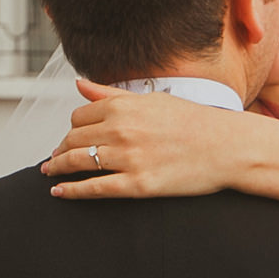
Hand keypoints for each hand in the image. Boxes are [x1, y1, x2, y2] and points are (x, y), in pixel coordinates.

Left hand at [41, 79, 254, 198]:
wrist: (228, 147)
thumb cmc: (194, 121)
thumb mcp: (151, 100)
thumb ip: (111, 94)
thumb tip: (79, 84)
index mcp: (123, 106)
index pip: (79, 117)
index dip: (72, 128)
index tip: (70, 137)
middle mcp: (121, 130)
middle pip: (74, 139)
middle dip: (61, 149)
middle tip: (54, 157)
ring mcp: (129, 158)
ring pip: (78, 162)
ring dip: (57, 168)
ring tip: (50, 172)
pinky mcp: (138, 185)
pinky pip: (94, 189)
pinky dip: (71, 191)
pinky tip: (59, 193)